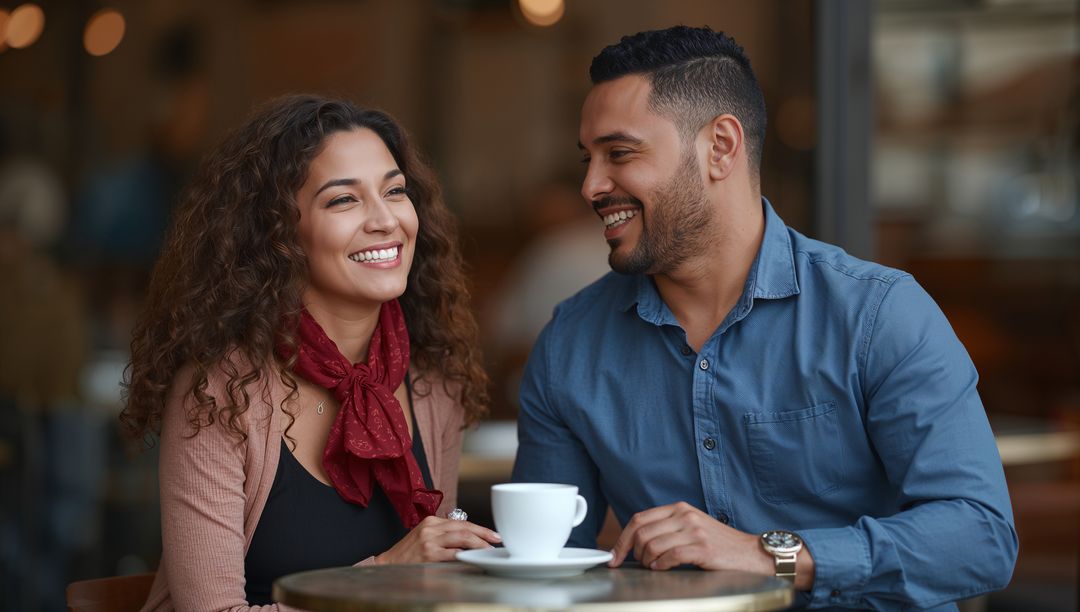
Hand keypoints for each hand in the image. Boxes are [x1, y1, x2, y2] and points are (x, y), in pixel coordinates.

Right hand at [374, 516, 500, 563]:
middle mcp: (431, 528)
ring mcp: (429, 541)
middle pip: (464, 528)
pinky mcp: (428, 554)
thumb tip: (469, 539)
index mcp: (431, 521)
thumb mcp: (424, 536)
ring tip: (488, 550)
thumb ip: (443, 534)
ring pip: (461, 538)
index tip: (492, 534)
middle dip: (483, 534)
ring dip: (478, 544)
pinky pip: (453, 554)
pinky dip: (466, 556)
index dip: (479, 528)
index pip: (461, 522)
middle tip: (496, 540)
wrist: (387, 564)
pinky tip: (474, 559)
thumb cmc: (408, 553)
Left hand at [609, 502, 768, 572]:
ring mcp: (694, 530)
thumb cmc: (720, 544)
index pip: (639, 519)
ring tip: (653, 567)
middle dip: (633, 552)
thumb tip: (637, 542)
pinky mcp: (702, 547)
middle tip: (638, 564)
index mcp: (679, 508)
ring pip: (652, 545)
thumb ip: (667, 529)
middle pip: (642, 532)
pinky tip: (663, 568)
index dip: (622, 539)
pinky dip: (660, 565)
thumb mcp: (691, 527)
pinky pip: (669, 556)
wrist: (751, 553)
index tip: (614, 555)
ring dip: (647, 561)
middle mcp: (684, 515)